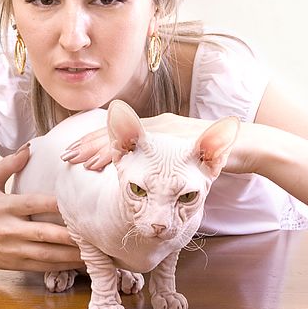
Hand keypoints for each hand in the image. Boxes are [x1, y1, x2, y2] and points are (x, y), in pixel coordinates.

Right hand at [0, 145, 81, 271]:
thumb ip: (8, 164)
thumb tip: (29, 147)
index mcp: (5, 207)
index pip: (33, 204)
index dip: (55, 204)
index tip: (76, 202)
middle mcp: (10, 230)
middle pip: (44, 233)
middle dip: (70, 235)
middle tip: (93, 231)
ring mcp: (14, 250)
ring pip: (47, 254)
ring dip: (72, 254)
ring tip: (94, 250)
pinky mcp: (16, 265)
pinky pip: (43, 267)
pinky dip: (63, 265)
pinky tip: (80, 263)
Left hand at [60, 112, 258, 173]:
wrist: (242, 145)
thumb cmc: (213, 157)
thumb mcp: (183, 163)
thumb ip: (164, 167)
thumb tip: (145, 183)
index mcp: (154, 131)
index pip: (117, 135)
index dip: (94, 145)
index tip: (73, 157)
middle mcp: (155, 126)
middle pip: (113, 134)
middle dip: (87, 147)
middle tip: (65, 159)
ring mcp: (164, 129)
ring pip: (124, 138)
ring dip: (99, 150)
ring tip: (79, 163)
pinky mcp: (173, 136)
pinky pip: (144, 146)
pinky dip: (127, 153)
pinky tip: (108, 165)